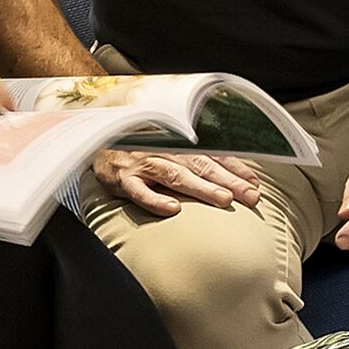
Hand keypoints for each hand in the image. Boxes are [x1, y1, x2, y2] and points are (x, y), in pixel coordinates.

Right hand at [89, 149, 266, 215]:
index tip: (255, 184)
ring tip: (223, 200)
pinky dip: (155, 199)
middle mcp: (163, 150)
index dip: (236, 168)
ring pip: (175, 175)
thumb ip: (197, 157)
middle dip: (228, 180)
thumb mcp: (167, 146)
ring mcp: (142, 163)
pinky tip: (172, 210)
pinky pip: (139, 191)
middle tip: (250, 197)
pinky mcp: (122, 179)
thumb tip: (235, 175)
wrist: (93, 137)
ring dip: (200, 187)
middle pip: (200, 165)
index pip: (212, 155)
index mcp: (177, 143)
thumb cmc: (138, 146)